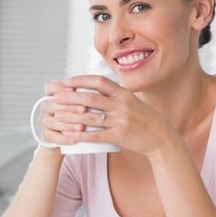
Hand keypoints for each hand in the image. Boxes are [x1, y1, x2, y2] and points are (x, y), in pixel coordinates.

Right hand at [35, 80, 86, 149]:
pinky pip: (51, 136)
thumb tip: (100, 90)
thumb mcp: (80, 103)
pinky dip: (63, 138)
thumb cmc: (77, 114)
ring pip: (52, 121)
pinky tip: (74, 140)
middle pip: (52, 104)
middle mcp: (46, 106)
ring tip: (82, 127)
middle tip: (84, 109)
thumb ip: (85, 95)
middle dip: (69, 107)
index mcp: (52, 95)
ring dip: (68, 124)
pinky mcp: (45, 134)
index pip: (50, 86)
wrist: (67, 135)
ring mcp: (44, 120)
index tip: (73, 90)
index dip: (60, 87)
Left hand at [54, 75, 175, 155]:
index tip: (66, 82)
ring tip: (57, 115)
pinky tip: (69, 135)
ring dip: (71, 116)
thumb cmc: (143, 118)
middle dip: (70, 97)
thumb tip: (93, 89)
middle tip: (55, 97)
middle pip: (90, 98)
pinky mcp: (119, 136)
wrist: (161, 136)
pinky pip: (96, 135)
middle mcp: (121, 105)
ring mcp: (120, 121)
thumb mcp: (131, 101)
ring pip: (90, 117)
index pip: (99, 81)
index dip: (80, 80)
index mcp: (123, 93)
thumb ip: (114, 95)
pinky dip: (81, 135)